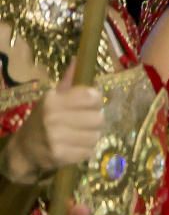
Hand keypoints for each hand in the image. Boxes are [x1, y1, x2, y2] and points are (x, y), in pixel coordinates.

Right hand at [3, 63, 103, 183]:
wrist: (23, 150)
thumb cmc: (42, 119)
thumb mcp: (53, 97)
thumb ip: (69, 81)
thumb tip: (79, 58)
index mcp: (54, 100)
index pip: (93, 96)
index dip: (96, 100)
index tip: (90, 104)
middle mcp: (54, 118)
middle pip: (99, 118)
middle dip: (94, 121)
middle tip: (83, 122)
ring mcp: (56, 138)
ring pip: (96, 136)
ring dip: (90, 137)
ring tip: (77, 135)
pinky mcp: (60, 156)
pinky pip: (88, 151)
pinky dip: (84, 150)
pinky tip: (73, 147)